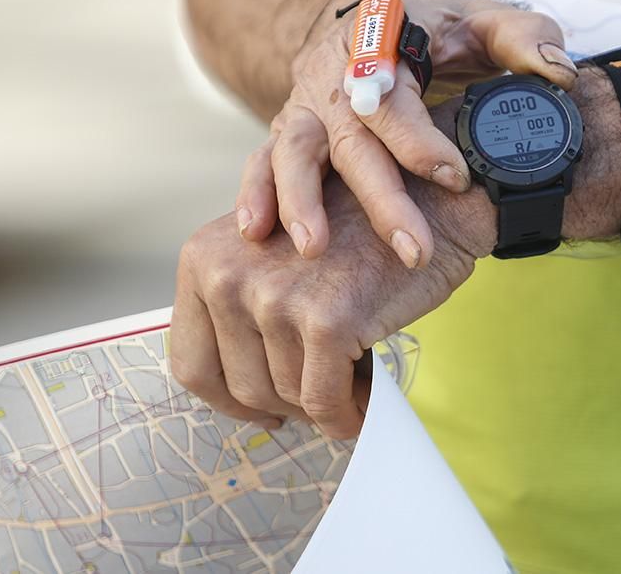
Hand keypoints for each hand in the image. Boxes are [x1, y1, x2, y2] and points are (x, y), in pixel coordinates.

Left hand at [170, 162, 493, 439]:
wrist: (429, 204)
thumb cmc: (356, 233)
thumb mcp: (271, 251)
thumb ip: (240, 302)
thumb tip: (235, 388)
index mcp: (203, 258)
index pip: (191, 361)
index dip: (227, 398)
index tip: (262, 407)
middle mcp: (227, 274)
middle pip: (240, 385)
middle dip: (284, 404)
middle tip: (323, 398)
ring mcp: (275, 297)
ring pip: (285, 396)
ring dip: (321, 408)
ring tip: (351, 391)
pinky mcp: (326, 319)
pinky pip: (324, 401)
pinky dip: (345, 416)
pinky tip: (364, 406)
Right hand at [235, 0, 578, 268]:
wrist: (369, 19)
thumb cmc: (435, 30)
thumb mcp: (484, 21)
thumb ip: (527, 40)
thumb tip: (559, 75)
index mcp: (382, 42)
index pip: (396, 99)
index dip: (421, 141)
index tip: (456, 178)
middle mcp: (334, 75)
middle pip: (350, 140)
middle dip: (380, 198)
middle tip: (412, 251)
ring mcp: (305, 103)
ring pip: (295, 152)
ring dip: (300, 200)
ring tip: (313, 248)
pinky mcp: (289, 129)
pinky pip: (261, 160)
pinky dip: (256, 194)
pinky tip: (256, 232)